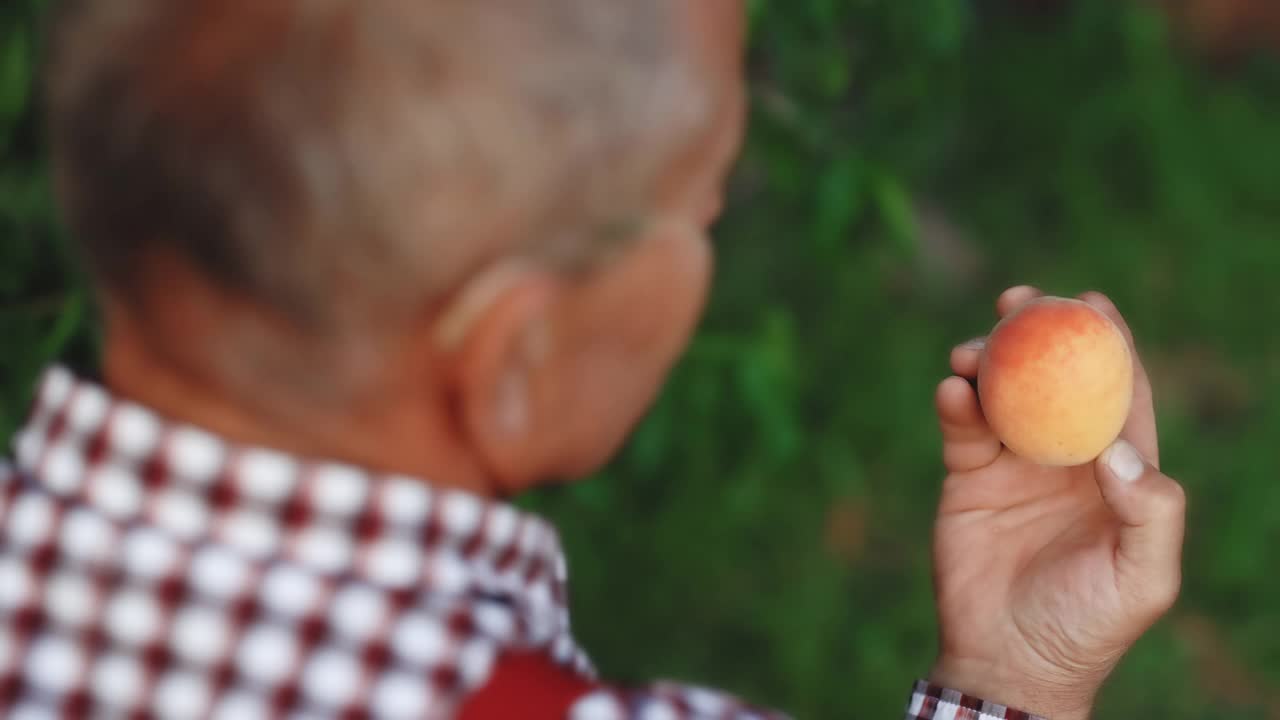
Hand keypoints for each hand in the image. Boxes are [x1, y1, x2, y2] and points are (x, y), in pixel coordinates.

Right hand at [930, 286, 1185, 718]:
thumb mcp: (1141, 579)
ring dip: (988, 360)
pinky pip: (961, 427)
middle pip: (1054, 378)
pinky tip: (952, 390)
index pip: (1117, 394)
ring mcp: (1014, 463)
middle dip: (1039, 334)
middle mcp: (1065, 457)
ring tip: (973, 350)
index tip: (1090, 305)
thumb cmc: (1087, 625)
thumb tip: (1117, 449)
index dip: (1109, 345)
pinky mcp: (967, 476)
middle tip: (1021, 302)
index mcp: (1116, 472)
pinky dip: (954, 402)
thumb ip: (1151, 515)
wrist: (1007, 661)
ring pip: (1002, 392)